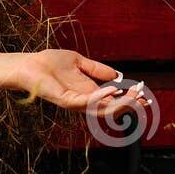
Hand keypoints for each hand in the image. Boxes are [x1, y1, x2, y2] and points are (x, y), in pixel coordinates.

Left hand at [15, 48, 146, 120]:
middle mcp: (84, 101)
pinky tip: (113, 89)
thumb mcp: (80, 62)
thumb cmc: (50, 63)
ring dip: (120, 104)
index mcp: (89, 93)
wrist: (29, 64)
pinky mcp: (66, 100)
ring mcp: (75, 102)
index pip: (113, 102)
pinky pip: (87, 102)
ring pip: (102, 110)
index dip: (130, 100)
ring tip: (134, 96)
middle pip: (112, 110)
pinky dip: (102, 97)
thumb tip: (118, 75)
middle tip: (144, 98)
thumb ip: (97, 69)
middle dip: (130, 105)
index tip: (145, 95)